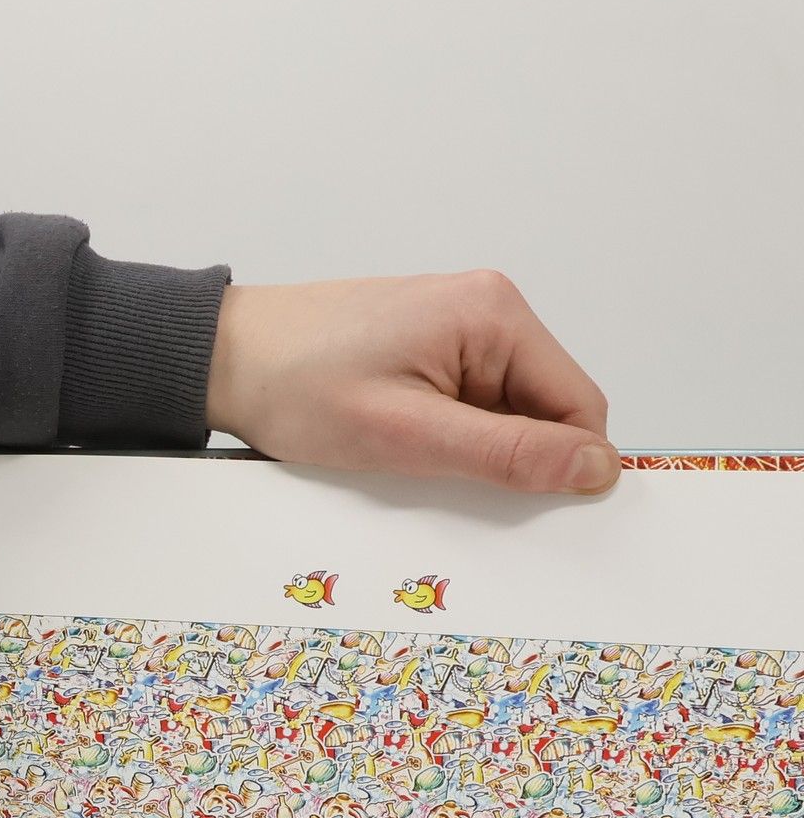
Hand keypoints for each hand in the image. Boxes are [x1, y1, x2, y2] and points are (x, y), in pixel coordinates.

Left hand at [206, 270, 618, 494]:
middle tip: (440, 479)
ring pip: (504, 412)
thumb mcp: (407, 434)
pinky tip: (397, 442)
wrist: (221, 359)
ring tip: (405, 453)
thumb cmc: (295, 386)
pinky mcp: (427, 346)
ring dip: (470, 449)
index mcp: (494, 314)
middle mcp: (486, 309)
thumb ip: (507, 453)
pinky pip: (467, 404)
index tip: (522, 508)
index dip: (561, 466)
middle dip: (508, 457)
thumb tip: (596, 467)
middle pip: (544, 408)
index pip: (579, 405)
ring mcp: (456, 326)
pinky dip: (444, 435)